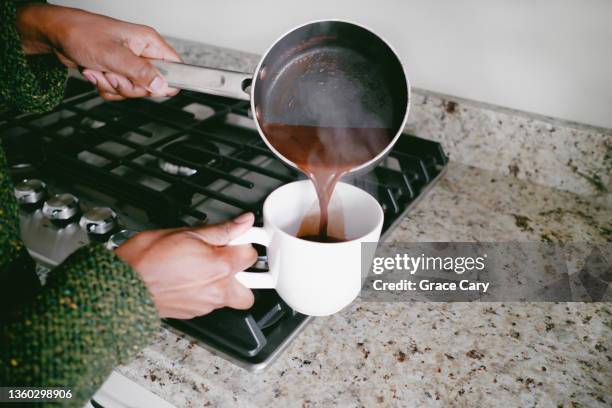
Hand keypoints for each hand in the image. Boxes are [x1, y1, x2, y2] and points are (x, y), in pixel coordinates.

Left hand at [16, 3, 179, 99]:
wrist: (55, 35)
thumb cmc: (80, 33)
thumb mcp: (112, 54)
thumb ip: (140, 71)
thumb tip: (161, 86)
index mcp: (148, 43)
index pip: (174, 67)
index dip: (166, 82)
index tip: (150, 87)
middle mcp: (141, 53)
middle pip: (151, 86)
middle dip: (128, 86)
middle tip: (113, 74)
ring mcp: (129, 64)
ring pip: (133, 91)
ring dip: (112, 86)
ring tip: (100, 69)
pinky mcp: (117, 72)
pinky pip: (119, 92)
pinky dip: (104, 88)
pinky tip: (95, 72)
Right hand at [115, 213, 256, 318]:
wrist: (121, 287)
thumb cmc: (146, 260)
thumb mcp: (185, 233)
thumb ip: (220, 230)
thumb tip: (242, 222)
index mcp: (220, 267)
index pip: (251, 254)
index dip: (243, 242)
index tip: (237, 237)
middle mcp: (217, 290)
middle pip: (252, 288)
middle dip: (245, 274)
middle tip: (229, 259)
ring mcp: (206, 304)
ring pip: (232, 299)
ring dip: (226, 285)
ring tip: (209, 270)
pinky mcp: (194, 313)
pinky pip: (211, 305)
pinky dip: (207, 293)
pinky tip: (192, 279)